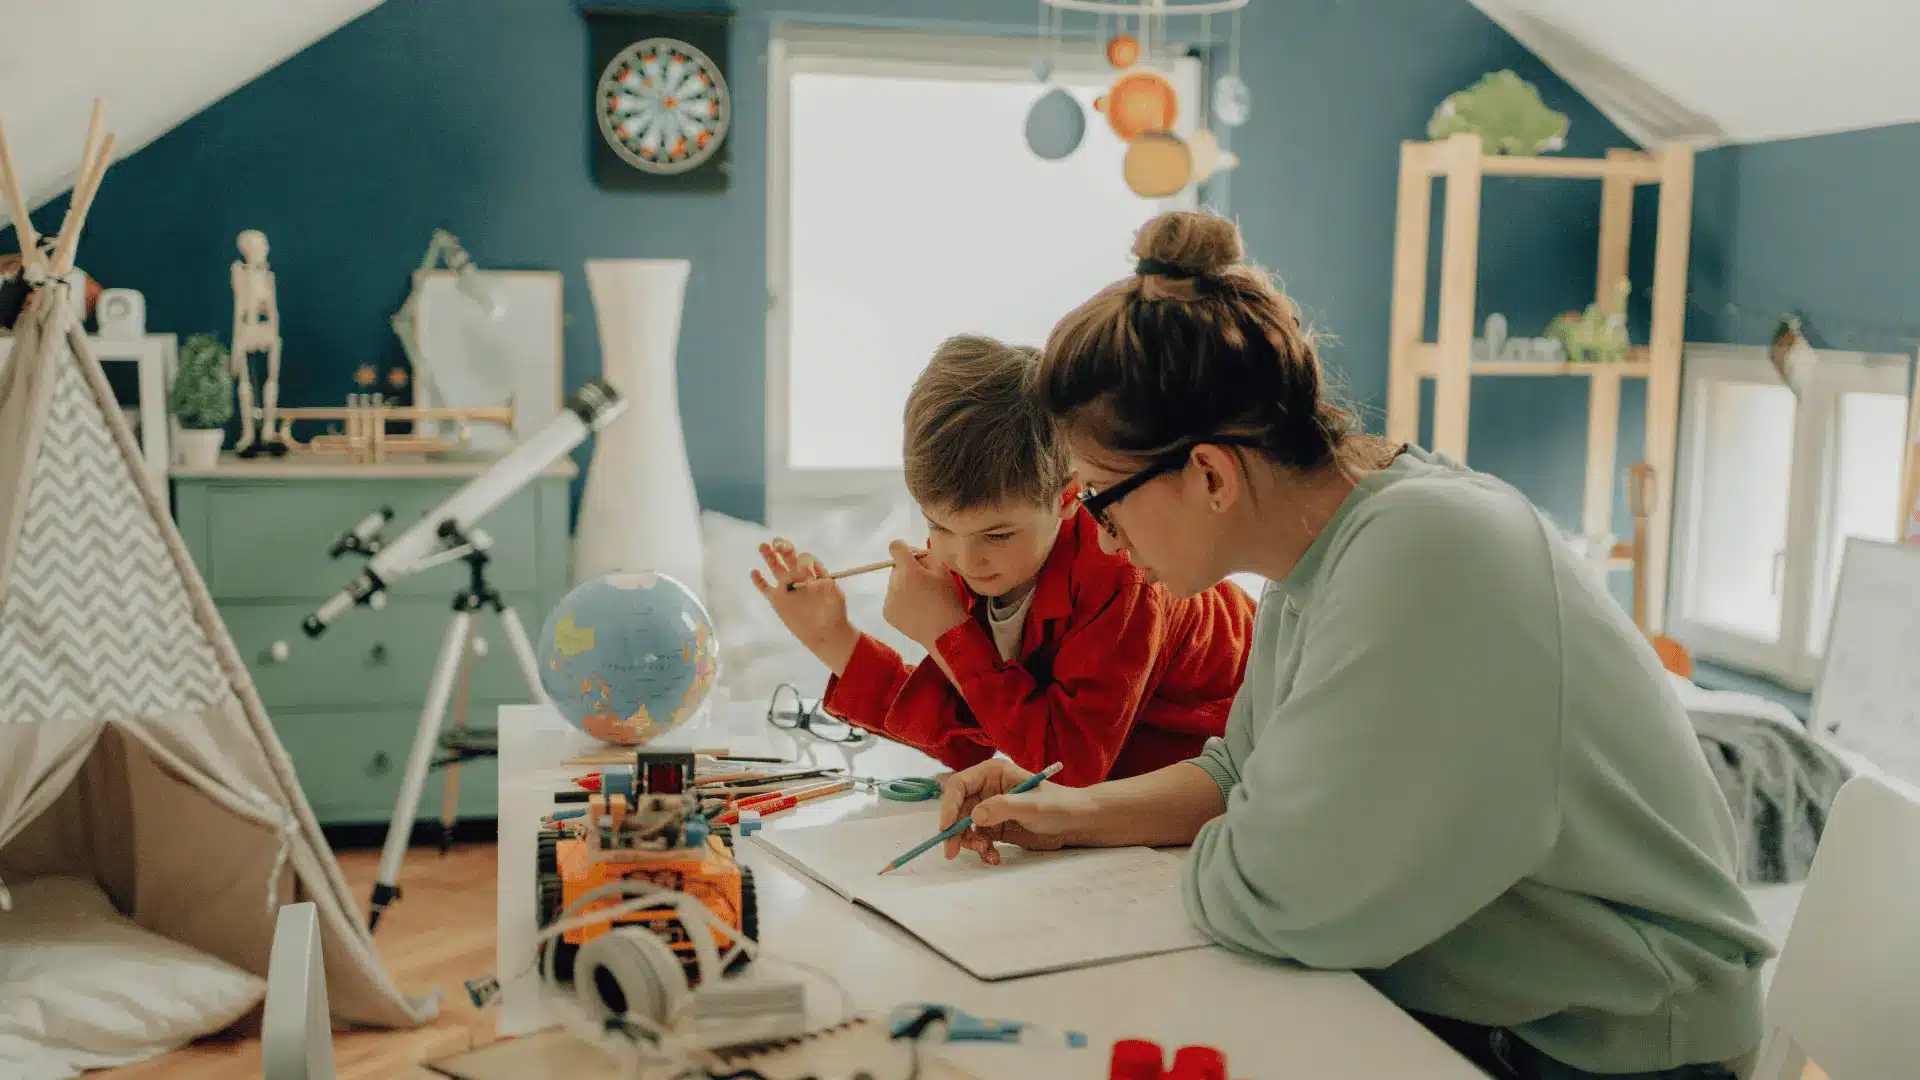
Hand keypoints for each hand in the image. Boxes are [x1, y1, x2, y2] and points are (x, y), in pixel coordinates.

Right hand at [751, 538, 858, 672]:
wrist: (826, 634)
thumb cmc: (835, 614)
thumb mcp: (836, 596)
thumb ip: (826, 584)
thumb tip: (813, 576)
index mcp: (813, 574)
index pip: (805, 559)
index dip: (803, 559)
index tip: (804, 566)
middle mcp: (799, 578)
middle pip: (789, 558)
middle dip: (783, 548)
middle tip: (778, 543)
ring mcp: (787, 588)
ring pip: (775, 568)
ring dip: (769, 556)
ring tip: (763, 546)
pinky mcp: (777, 600)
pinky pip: (765, 588)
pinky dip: (758, 581)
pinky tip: (754, 572)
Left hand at [880, 540, 968, 648]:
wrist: (944, 633)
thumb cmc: (947, 600)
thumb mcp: (943, 571)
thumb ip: (926, 556)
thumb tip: (913, 553)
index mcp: (908, 570)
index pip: (895, 547)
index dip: (903, 548)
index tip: (911, 556)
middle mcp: (894, 583)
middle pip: (896, 569)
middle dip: (907, 572)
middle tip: (923, 583)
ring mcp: (888, 599)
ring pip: (894, 585)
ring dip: (904, 587)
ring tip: (921, 601)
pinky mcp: (887, 613)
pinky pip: (892, 600)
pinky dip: (901, 602)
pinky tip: (915, 611)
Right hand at [939, 759, 1094, 863]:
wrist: (1076, 822)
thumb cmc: (1058, 805)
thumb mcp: (1031, 805)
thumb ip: (1002, 807)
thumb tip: (974, 816)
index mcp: (993, 773)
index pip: (959, 785)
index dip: (948, 806)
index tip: (946, 828)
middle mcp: (987, 789)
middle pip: (957, 809)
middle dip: (955, 830)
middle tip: (952, 851)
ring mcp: (991, 809)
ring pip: (965, 827)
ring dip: (970, 842)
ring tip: (986, 852)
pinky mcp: (996, 826)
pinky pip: (979, 839)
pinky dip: (982, 850)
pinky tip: (994, 858)